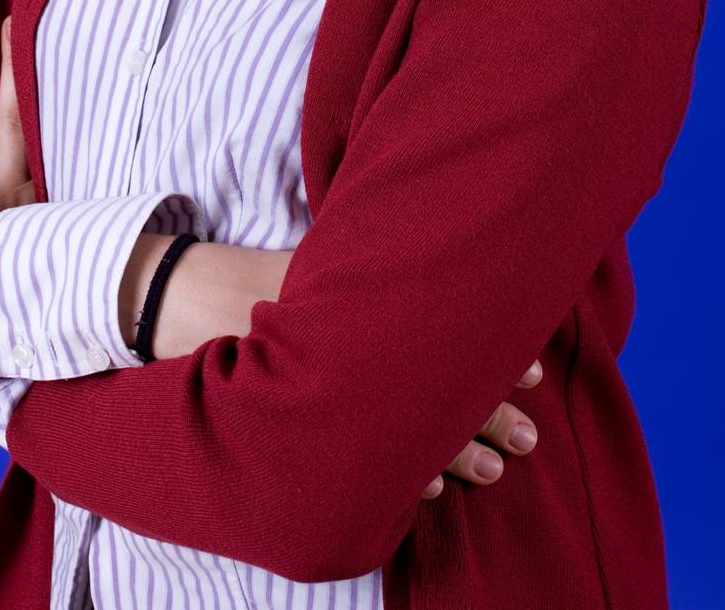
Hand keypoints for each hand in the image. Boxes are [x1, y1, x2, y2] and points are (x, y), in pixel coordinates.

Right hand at [257, 249, 541, 499]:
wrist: (193, 303)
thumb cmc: (272, 277)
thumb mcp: (325, 256)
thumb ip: (381, 257)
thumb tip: (454, 234)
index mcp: (366, 308)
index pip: (449, 336)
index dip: (495, 359)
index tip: (531, 372)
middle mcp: (354, 354)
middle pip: (438, 392)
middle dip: (489, 417)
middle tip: (528, 436)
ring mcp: (330, 395)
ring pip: (411, 439)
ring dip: (456, 458)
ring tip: (492, 470)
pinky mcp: (307, 426)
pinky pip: (367, 462)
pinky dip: (402, 479)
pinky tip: (428, 490)